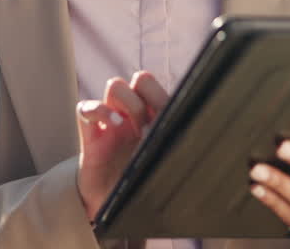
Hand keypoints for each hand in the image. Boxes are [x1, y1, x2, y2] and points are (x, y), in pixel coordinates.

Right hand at [75, 70, 168, 218]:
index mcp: (155, 118)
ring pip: (116, 86)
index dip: (163, 97)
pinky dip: (99, 110)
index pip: (164, 89)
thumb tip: (203, 137)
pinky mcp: (91, 134)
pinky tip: (112, 125)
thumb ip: (178, 147)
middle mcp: (135, 115)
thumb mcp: (165, 164)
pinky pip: (86, 107)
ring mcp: (112, 122)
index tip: (167, 122)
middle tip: (150, 129)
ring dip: (128, 104)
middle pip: (141, 79)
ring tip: (133, 131)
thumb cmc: (143, 186)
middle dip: (147, 98)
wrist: (114, 211)